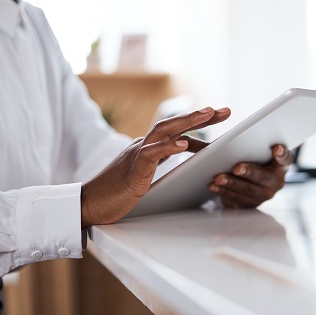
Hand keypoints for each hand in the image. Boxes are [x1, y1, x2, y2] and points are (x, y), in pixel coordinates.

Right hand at [81, 106, 230, 226]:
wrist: (90, 204)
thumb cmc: (115, 194)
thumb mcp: (143, 178)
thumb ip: (158, 167)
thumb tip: (179, 166)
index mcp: (146, 149)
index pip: (176, 132)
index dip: (197, 126)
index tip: (218, 119)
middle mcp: (142, 147)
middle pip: (173, 125)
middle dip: (199, 117)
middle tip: (224, 110)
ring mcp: (136, 155)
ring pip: (163, 131)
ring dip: (187, 122)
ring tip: (208, 115)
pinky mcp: (132, 170)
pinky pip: (150, 154)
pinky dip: (167, 147)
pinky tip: (183, 144)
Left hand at [208, 144, 293, 207]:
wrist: (243, 183)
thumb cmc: (249, 161)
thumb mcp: (252, 152)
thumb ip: (249, 146)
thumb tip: (230, 141)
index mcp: (279, 166)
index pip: (285, 159)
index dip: (282, 154)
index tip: (276, 148)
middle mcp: (275, 182)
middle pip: (263, 177)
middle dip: (249, 172)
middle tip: (236, 168)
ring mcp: (263, 196)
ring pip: (247, 191)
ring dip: (231, 183)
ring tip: (218, 178)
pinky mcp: (248, 205)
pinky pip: (235, 200)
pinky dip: (222, 192)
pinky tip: (213, 186)